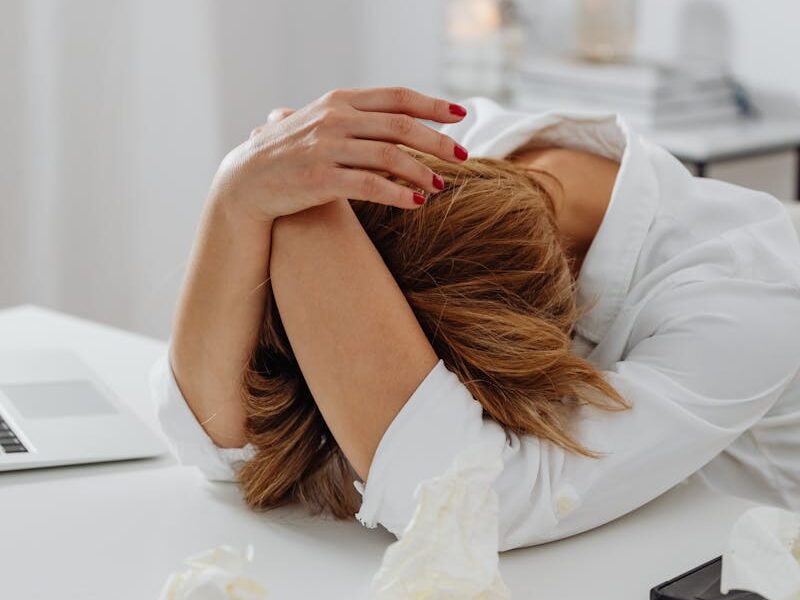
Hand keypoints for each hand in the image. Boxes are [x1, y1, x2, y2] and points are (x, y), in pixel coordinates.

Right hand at [208, 87, 469, 221]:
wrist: (245, 182)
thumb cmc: (289, 155)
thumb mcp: (320, 125)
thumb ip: (356, 119)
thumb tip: (397, 119)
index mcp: (340, 101)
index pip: (397, 97)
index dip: (433, 104)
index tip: (461, 114)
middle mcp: (335, 119)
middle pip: (401, 125)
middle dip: (438, 140)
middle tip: (463, 156)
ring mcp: (326, 148)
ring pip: (390, 155)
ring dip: (422, 171)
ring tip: (441, 185)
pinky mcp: (319, 179)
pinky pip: (370, 186)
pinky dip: (399, 194)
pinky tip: (417, 203)